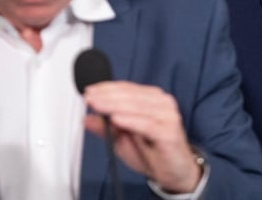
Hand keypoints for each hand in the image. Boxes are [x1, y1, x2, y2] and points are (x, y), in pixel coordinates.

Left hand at [82, 81, 202, 192]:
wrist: (174, 173)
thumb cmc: (152, 152)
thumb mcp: (122, 139)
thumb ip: (106, 127)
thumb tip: (86, 118)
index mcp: (152, 99)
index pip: (126, 88)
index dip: (106, 88)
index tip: (88, 91)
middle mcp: (162, 103)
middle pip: (130, 95)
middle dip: (106, 96)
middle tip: (89, 98)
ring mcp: (167, 116)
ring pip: (137, 107)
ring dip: (114, 105)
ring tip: (97, 105)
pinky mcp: (169, 132)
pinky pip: (146, 124)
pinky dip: (130, 120)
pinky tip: (115, 119)